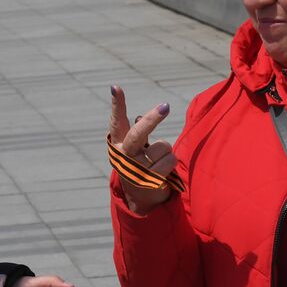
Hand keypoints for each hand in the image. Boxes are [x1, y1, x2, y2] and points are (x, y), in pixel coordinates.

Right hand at [109, 85, 176, 212]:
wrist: (141, 198)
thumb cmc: (140, 164)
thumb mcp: (136, 148)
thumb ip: (137, 132)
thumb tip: (138, 117)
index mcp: (118, 144)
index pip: (116, 121)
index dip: (117, 105)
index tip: (115, 88)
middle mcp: (124, 156)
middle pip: (138, 133)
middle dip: (152, 119)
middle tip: (165, 106)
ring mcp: (136, 170)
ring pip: (162, 146)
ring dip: (166, 152)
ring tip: (158, 162)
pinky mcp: (150, 181)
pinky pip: (171, 160)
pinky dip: (171, 163)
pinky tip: (163, 171)